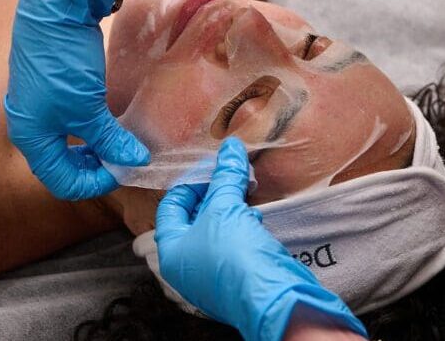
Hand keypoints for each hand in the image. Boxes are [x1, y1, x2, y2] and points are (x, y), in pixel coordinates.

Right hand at [5, 0, 149, 199]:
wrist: (56, 9)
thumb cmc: (64, 62)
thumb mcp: (88, 107)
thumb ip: (111, 139)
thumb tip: (137, 161)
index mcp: (32, 138)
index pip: (63, 182)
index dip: (95, 183)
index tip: (124, 171)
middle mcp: (34, 129)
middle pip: (65, 166)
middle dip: (97, 167)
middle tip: (125, 160)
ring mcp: (44, 111)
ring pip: (71, 147)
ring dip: (97, 150)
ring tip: (122, 146)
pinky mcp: (56, 95)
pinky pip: (74, 127)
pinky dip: (94, 133)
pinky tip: (112, 128)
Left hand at [155, 137, 366, 340]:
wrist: (273, 299)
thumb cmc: (234, 255)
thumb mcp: (226, 208)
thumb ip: (226, 176)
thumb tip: (231, 146)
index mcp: (171, 251)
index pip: (171, 207)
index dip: (190, 184)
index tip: (211, 169)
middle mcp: (187, 265)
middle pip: (193, 218)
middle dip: (213, 193)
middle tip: (229, 174)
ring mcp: (211, 274)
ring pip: (215, 230)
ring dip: (229, 208)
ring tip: (244, 192)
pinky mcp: (235, 276)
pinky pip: (233, 244)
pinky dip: (241, 227)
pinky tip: (255, 219)